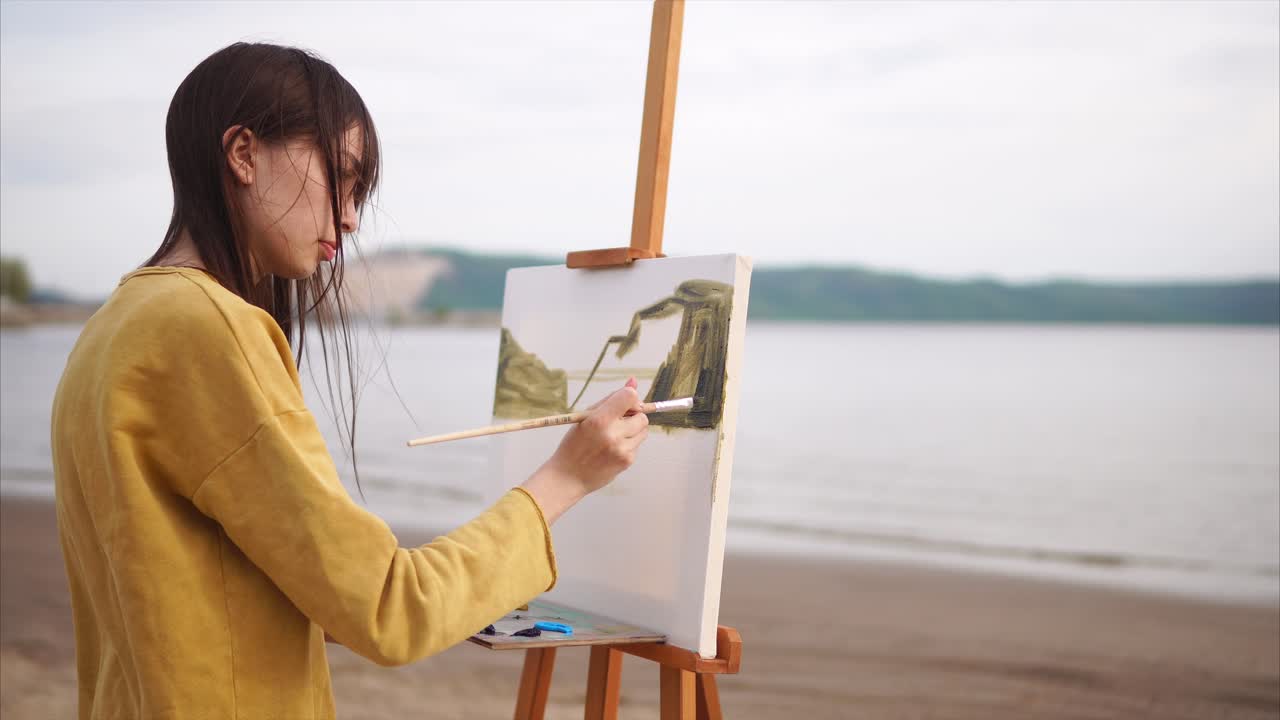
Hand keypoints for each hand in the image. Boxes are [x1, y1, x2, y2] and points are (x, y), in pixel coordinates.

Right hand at [521, 378, 649, 523]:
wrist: (568, 476)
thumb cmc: (574, 443)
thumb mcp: (586, 417)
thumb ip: (611, 399)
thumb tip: (633, 381)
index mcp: (599, 420)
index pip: (629, 397)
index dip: (630, 397)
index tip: (623, 404)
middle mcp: (612, 434)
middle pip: (641, 415)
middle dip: (633, 415)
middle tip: (617, 421)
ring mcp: (622, 450)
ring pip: (643, 430)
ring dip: (633, 429)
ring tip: (614, 436)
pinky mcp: (627, 461)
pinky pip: (638, 444)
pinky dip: (629, 443)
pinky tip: (612, 449)